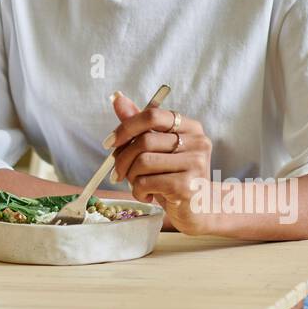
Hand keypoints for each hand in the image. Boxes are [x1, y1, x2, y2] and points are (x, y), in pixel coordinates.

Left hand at [107, 91, 212, 234]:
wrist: (197, 210)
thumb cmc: (173, 176)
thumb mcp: (157, 149)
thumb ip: (139, 124)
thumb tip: (117, 98)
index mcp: (190, 127)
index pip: (153, 115)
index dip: (126, 127)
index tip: (110, 142)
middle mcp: (197, 142)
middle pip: (145, 140)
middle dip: (122, 158)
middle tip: (117, 172)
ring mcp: (195, 164)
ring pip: (143, 162)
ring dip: (131, 176)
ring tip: (136, 184)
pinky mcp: (187, 186)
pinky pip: (146, 183)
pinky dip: (138, 191)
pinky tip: (146, 195)